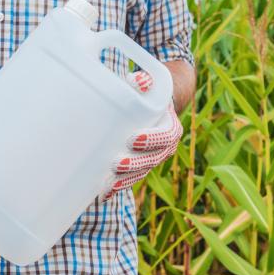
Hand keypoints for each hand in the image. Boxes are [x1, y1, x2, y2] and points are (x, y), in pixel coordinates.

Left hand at [101, 71, 182, 200]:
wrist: (154, 105)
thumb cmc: (147, 92)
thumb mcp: (148, 84)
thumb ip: (144, 81)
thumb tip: (139, 81)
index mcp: (170, 125)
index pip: (167, 135)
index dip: (152, 139)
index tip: (133, 138)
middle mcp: (165, 146)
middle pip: (153, 159)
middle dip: (135, 163)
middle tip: (116, 163)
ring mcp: (152, 158)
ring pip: (142, 172)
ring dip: (126, 179)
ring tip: (109, 182)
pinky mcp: (139, 166)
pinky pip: (131, 178)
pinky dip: (118, 186)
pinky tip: (103, 193)